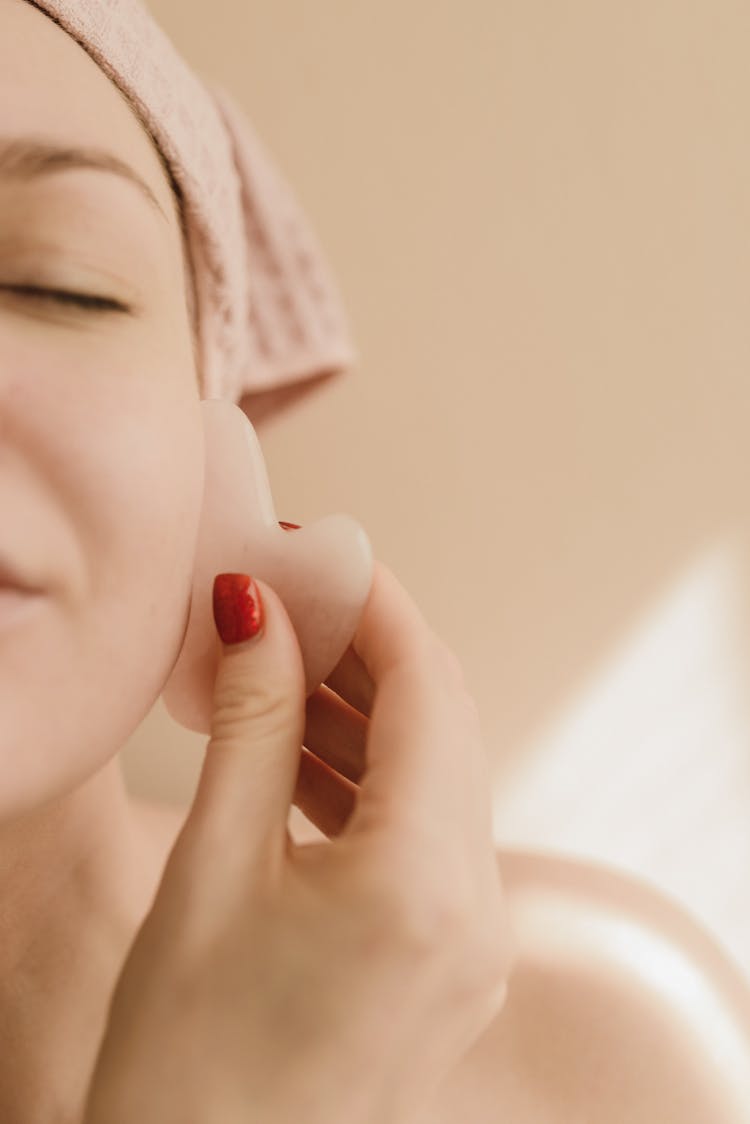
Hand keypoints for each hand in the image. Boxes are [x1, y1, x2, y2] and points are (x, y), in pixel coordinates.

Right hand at [83, 560, 515, 1123]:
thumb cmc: (187, 1067)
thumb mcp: (210, 869)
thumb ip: (252, 722)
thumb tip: (260, 611)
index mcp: (424, 882)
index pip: (427, 688)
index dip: (375, 607)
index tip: (321, 557)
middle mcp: (475, 909)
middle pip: (443, 725)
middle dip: (371, 651)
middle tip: (293, 603)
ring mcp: (473, 942)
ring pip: (437, 778)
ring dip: (368, 714)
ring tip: (287, 668)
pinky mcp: (451, 962)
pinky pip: (427, 835)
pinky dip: (373, 781)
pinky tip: (305, 752)